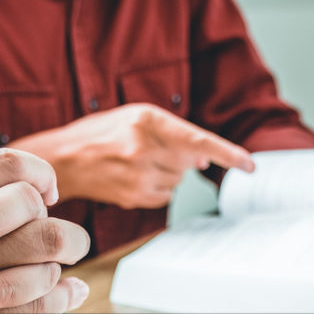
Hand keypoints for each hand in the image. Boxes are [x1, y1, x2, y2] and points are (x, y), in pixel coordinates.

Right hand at [10, 103, 254, 208]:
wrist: (63, 160)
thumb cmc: (100, 133)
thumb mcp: (135, 116)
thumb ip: (172, 133)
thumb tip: (204, 161)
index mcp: (147, 121)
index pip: (198, 140)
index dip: (228, 154)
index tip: (249, 165)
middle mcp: (144, 149)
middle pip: (189, 162)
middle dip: (181, 157)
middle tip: (156, 149)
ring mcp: (139, 176)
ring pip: (178, 180)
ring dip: (168, 172)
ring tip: (138, 162)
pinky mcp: (135, 197)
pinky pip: (165, 195)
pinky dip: (157, 186)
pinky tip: (135, 176)